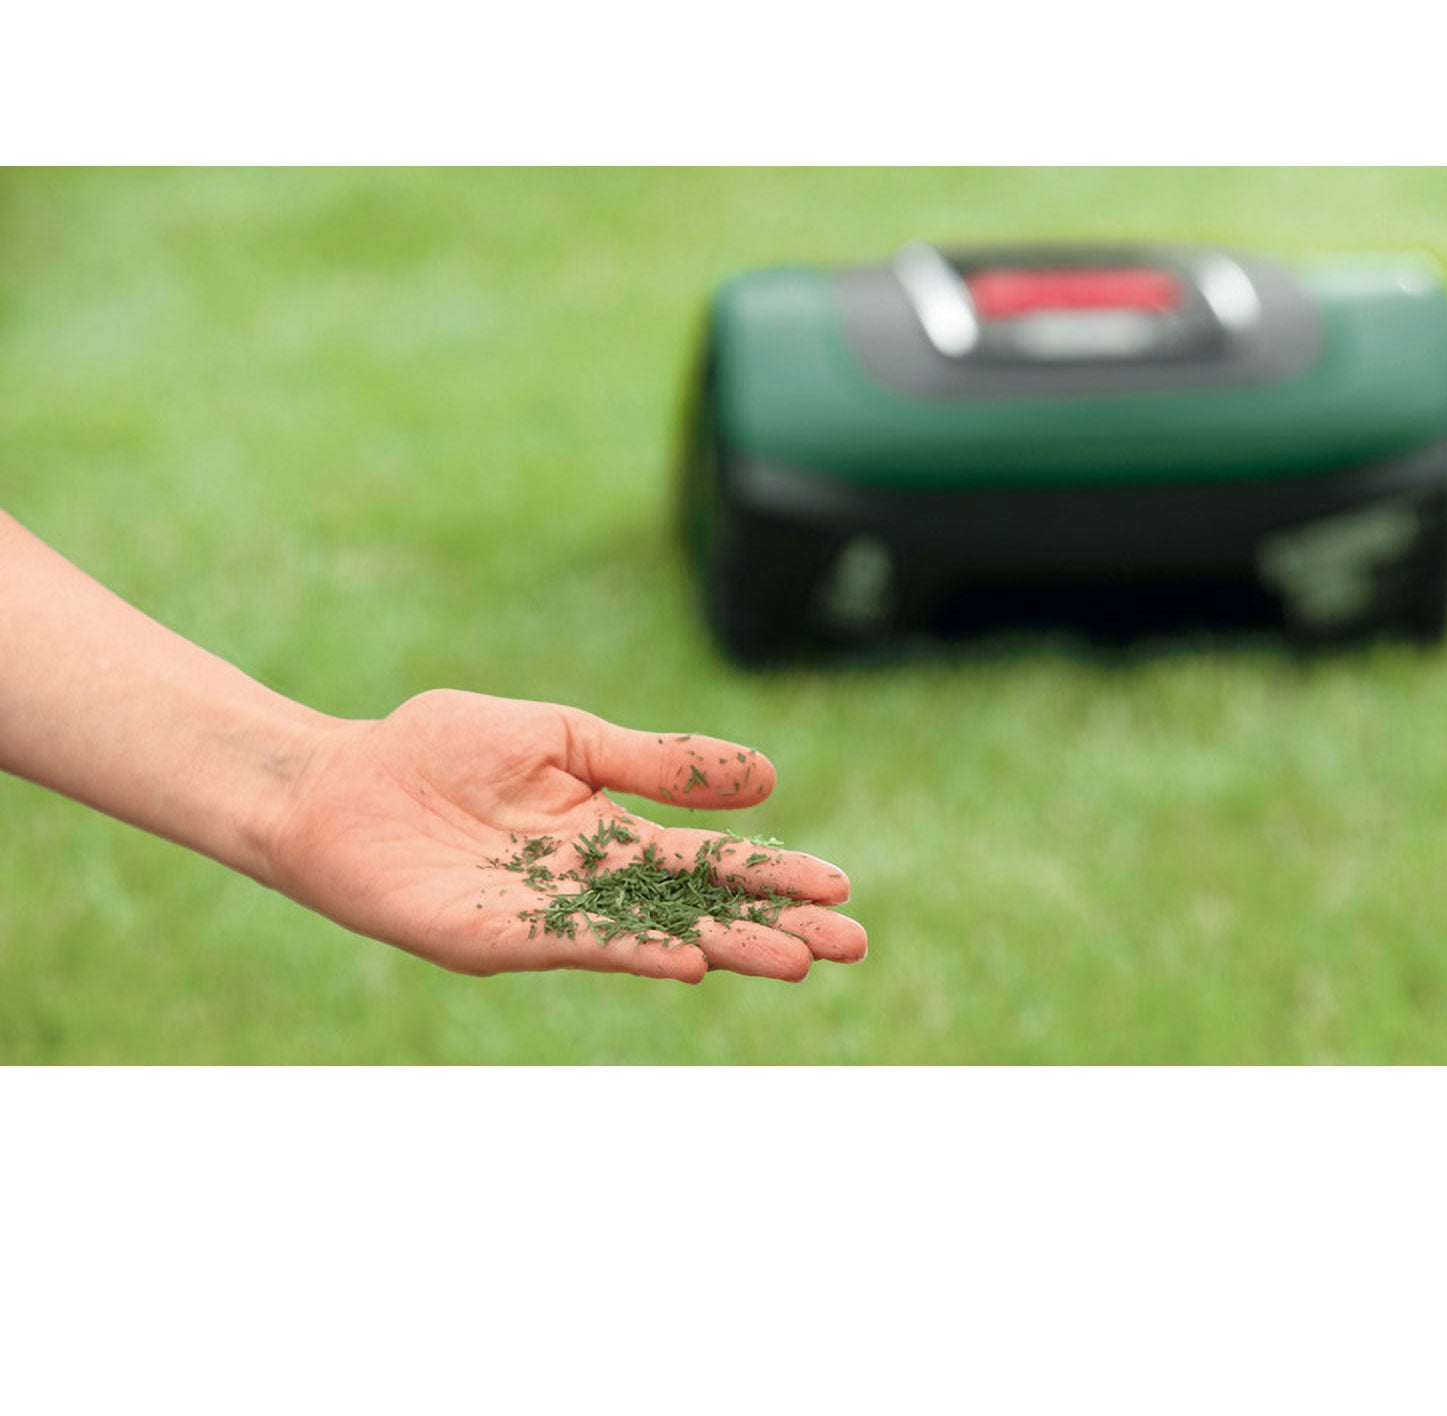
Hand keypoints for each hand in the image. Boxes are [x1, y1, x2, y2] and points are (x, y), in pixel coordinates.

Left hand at [264, 689, 867, 981]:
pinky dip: (635, 955)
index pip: (710, 858)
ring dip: (725, 949)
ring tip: (795, 961)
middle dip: (773, 926)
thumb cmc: (443, 750)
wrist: (340, 780)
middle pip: (697, 908)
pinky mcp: (496, 935)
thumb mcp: (567, 739)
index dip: (772, 873)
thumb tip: (765, 776)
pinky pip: (576, 946)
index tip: (840, 887)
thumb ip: (656, 763)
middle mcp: (591, 884)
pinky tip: (689, 961)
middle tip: (850, 945)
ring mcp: (548, 916)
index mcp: (611, 832)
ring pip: (652, 937)